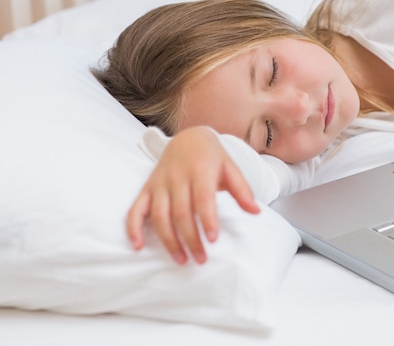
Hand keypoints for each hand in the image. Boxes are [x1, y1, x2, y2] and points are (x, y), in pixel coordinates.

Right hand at [127, 126, 259, 264]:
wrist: (188, 138)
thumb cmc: (213, 158)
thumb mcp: (231, 168)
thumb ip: (243, 190)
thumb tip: (256, 212)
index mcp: (200, 170)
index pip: (202, 197)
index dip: (207, 219)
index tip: (213, 240)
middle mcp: (177, 177)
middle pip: (181, 212)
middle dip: (190, 238)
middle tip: (201, 259)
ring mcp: (159, 183)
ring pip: (159, 215)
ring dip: (168, 240)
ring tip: (181, 260)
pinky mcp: (147, 188)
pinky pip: (136, 209)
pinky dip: (133, 228)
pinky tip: (138, 246)